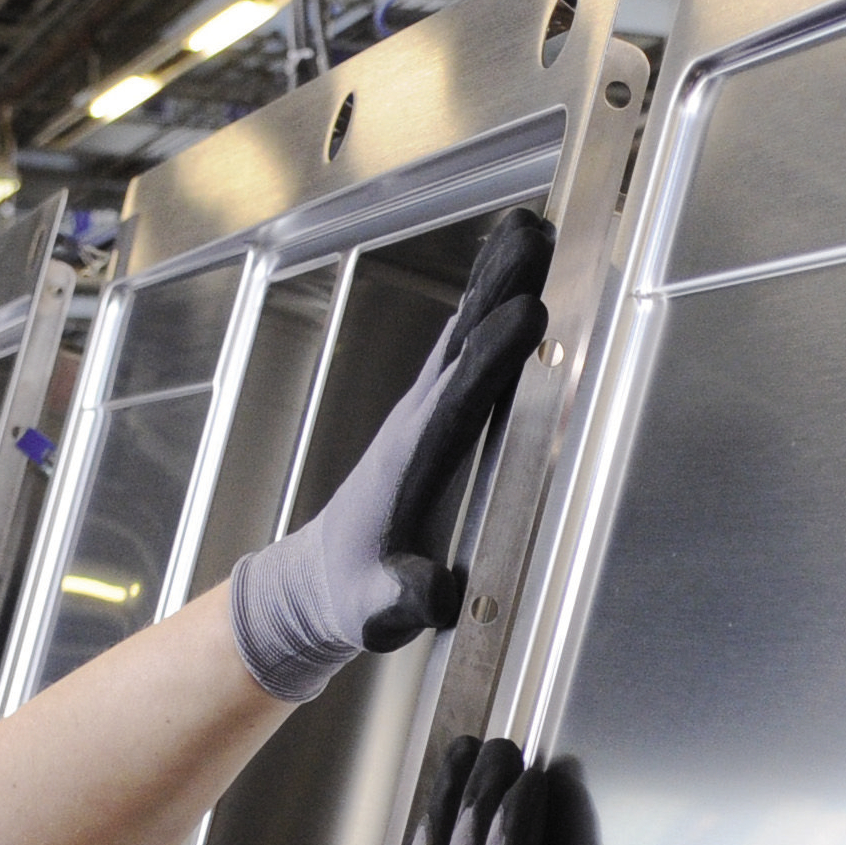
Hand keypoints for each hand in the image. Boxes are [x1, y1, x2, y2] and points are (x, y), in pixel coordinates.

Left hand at [225, 207, 553, 702]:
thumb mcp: (372, 610)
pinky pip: (460, 350)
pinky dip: (485, 309)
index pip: (459, 398)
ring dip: (494, 283)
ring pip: (460, 334)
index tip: (529, 314)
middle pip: (461, 343)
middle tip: (533, 235)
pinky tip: (508, 283)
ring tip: (531, 234)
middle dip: (496, 287)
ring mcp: (418, 414)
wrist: (313, 582)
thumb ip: (400, 598)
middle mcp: (413, 423)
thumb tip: (432, 592)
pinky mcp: (427, 416)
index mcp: (408, 461)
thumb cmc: (349, 594)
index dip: (494, 355)